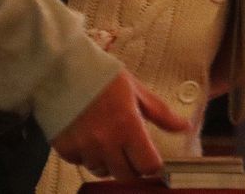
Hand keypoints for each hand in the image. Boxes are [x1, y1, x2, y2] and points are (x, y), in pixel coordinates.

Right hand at [50, 71, 187, 179]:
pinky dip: (86, 156)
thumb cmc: (102, 75)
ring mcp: (84, 147)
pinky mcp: (65, 149)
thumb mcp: (136, 90)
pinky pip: (82, 164)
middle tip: (129, 150)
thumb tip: (184, 127)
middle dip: (132, 166)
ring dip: (108, 162)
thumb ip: (160, 113)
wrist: (61, 68)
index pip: (148, 166)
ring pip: (103, 171)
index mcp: (128, 125)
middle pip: (127, 175)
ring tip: (106, 140)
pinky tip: (87, 137)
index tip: (149, 156)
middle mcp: (106, 141)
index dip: (152, 164)